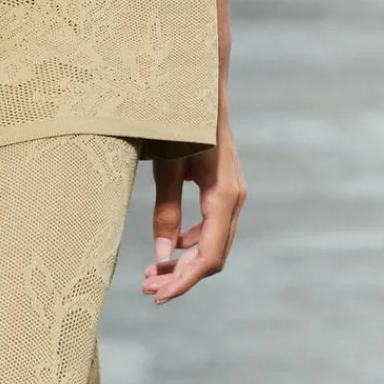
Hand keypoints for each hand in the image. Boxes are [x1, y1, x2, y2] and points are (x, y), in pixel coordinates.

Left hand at [142, 116, 246, 304]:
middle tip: (148, 290)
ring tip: (153, 273)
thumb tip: (161, 257)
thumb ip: (166, 210)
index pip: (208, 256)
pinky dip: (192, 242)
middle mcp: (235, 199)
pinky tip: (171, 244)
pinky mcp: (226, 188)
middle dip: (181, 277)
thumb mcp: (168, 165)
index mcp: (224, 196)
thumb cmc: (181, 121)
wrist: (201, 88)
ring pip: (214, 243)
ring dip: (186, 262)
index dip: (184, 281)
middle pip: (212, 256)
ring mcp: (233, 193)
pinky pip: (213, 226)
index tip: (158, 296)